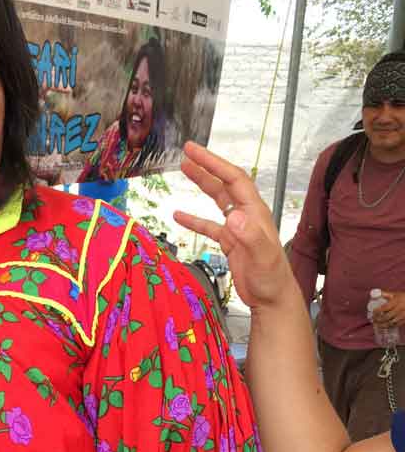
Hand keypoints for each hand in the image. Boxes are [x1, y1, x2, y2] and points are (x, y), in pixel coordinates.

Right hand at [173, 141, 299, 309]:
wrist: (273, 299)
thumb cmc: (271, 278)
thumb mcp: (262, 257)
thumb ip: (249, 236)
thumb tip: (232, 215)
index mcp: (255, 212)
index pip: (233, 179)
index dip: (214, 163)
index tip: (194, 151)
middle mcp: (247, 215)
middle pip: (224, 183)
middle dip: (206, 166)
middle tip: (186, 152)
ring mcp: (238, 228)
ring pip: (218, 199)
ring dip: (202, 183)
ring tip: (184, 169)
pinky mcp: (230, 242)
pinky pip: (209, 225)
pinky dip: (194, 219)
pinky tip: (179, 215)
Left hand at [372, 291, 404, 328]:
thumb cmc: (404, 298)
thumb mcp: (395, 294)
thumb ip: (386, 294)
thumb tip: (374, 293)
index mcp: (396, 302)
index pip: (385, 307)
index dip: (378, 311)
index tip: (372, 313)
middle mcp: (399, 309)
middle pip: (388, 316)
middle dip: (379, 319)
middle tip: (373, 320)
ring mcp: (403, 315)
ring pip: (392, 322)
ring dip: (384, 325)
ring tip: (377, 325)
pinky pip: (397, 325)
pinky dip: (390, 326)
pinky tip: (386, 327)